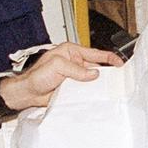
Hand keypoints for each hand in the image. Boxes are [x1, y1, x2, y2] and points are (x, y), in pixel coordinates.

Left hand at [0, 43, 121, 109]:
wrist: (27, 92)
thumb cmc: (36, 75)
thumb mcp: (57, 66)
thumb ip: (76, 69)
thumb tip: (93, 73)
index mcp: (71, 52)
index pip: (94, 53)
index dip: (108, 58)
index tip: (119, 63)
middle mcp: (73, 63)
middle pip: (96, 67)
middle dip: (106, 72)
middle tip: (117, 77)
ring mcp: (74, 76)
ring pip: (92, 80)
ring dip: (98, 84)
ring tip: (108, 88)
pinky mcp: (72, 88)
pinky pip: (85, 90)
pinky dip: (91, 93)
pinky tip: (95, 96)